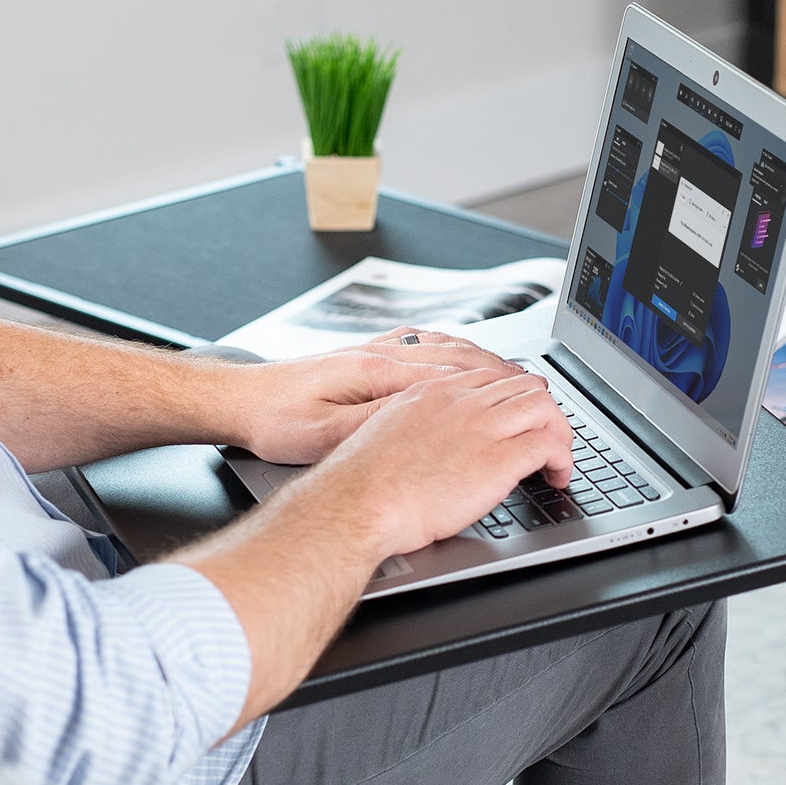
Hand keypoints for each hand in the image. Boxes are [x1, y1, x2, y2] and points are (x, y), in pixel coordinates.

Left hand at [225, 327, 523, 464]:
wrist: (242, 400)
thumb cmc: (277, 421)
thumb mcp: (328, 434)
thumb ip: (380, 425)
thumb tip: (430, 421)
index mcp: (381, 372)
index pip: (459, 377)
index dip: (501, 395)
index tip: (532, 411)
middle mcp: (386, 354)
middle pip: (464, 359)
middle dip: (508, 378)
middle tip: (543, 400)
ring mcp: (379, 352)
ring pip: (450, 351)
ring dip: (488, 365)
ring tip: (521, 384)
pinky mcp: (370, 357)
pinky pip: (428, 350)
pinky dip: (459, 358)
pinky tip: (470, 367)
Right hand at [305, 363, 573, 557]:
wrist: (356, 504)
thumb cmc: (360, 484)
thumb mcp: (385, 436)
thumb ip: (413, 430)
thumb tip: (427, 446)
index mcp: (431, 393)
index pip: (491, 376)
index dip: (514, 396)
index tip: (520, 417)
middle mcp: (460, 402)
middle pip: (524, 385)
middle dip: (543, 412)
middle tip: (547, 438)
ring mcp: (481, 427)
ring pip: (544, 407)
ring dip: (560, 433)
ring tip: (557, 459)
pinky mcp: (497, 459)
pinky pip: (549, 444)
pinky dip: (563, 459)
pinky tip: (557, 476)